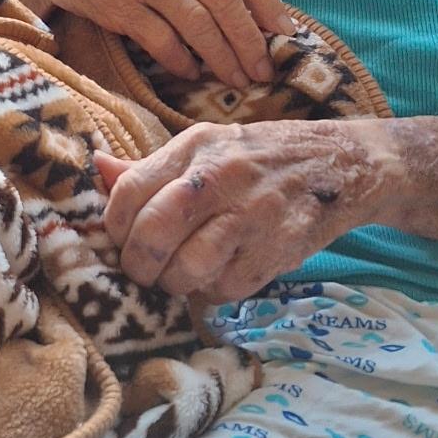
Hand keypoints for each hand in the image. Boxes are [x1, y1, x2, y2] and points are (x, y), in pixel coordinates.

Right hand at [4, 0, 294, 87]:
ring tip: (235, 80)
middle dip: (250, 41)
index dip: (267, 4)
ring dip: (222, 57)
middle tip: (263, 71)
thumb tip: (246, 3)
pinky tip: (191, 73)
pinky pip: (161, 37)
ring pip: (198, 22)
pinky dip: (181, 59)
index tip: (286, 35)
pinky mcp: (116, 0)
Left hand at [97, 120, 389, 301]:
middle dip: (139, 264)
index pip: (130, 191)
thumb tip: (97, 170)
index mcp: (195, 147)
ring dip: (176, 283)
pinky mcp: (280, 248)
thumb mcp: (205, 147)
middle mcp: (222, 177)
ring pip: (189, 269)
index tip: (120, 240)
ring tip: (181, 276)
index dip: (114, 226)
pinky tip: (220, 274)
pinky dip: (215, 291)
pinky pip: (228, 288)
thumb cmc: (258, 158)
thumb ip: (150, 167)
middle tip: (144, 271)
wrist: (340, 163)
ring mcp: (254, 214)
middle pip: (154, 234)